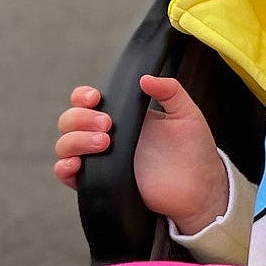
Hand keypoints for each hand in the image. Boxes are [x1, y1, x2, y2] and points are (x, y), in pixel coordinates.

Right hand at [52, 77, 228, 233]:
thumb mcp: (186, 114)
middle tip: (107, 125)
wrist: (201, 188)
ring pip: (65, 145)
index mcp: (123, 117)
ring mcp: (102, 160)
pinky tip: (77, 163)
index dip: (82, 97)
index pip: (87, 102)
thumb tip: (145, 78)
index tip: (95, 98)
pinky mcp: (101, 183)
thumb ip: (170, 91)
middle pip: (70, 121)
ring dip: (75, 140)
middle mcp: (107, 137)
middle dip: (81, 118)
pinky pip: (67, 175)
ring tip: (104, 143)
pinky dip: (64, 168)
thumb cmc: (194, 151)